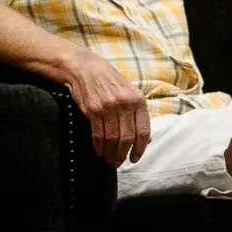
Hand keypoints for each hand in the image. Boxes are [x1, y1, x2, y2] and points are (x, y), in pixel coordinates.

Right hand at [61, 48, 150, 166]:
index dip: (141, 148)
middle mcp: (125, 104)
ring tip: (109, 159)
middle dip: (123, 154)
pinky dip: (99, 146)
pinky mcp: (93, 110)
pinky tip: (100, 151)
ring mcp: (108, 107)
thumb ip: (138, 114)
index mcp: (138, 101)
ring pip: (113, 138)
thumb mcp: (130, 93)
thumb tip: (146, 139)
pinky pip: (98, 134)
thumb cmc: (110, 83)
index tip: (136, 158)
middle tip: (119, 162)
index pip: (144, 131)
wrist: (85, 68)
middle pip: (128, 138)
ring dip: (111, 153)